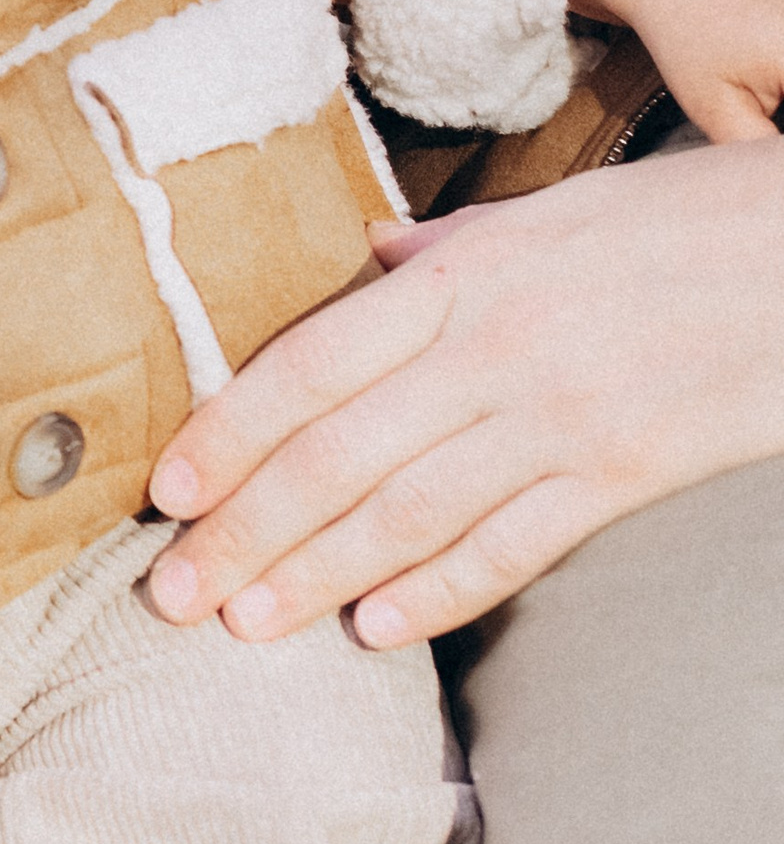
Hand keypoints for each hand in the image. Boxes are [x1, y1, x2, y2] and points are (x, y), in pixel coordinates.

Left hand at [143, 135, 783, 646]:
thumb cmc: (680, 220)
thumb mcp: (551, 212)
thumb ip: (451, 245)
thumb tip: (372, 259)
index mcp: (463, 275)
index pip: (309, 366)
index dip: (228, 434)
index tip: (164, 492)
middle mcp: (495, 350)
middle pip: (338, 455)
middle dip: (245, 532)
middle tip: (171, 594)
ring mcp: (561, 417)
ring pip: (408, 513)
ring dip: (316, 577)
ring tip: (244, 625)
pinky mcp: (627, 473)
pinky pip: (514, 546)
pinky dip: (439, 593)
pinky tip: (377, 630)